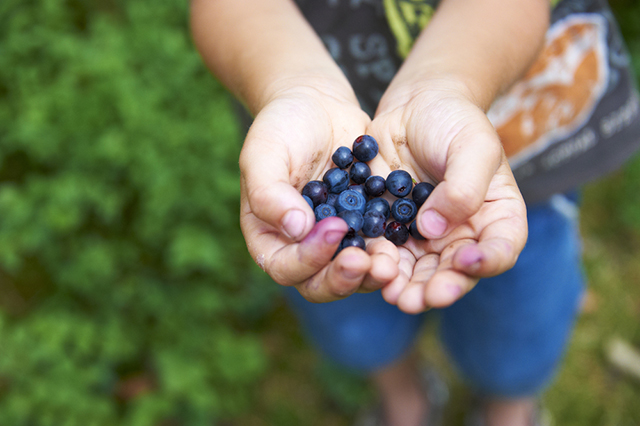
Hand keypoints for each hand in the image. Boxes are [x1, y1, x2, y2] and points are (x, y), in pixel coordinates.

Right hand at [239, 81, 400, 301]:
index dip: (309, 259)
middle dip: (344, 277)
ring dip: (371, 271)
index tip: (334, 229)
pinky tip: (406, 238)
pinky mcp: (364, 226)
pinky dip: (391, 248)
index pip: (286, 267)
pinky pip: (378, 246)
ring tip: (390, 259)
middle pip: (321, 283)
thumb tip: (296, 230)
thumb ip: (270, 193)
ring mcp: (336, 239)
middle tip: (366, 262)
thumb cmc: (281, 126)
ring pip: (354, 272)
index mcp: (270, 238)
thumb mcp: (263, 153)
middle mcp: (302, 247)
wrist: (317, 104)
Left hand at [366, 79, 527, 312]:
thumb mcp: (472, 145)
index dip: (487, 261)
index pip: (500, 248)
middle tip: (419, 299)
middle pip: (454, 271)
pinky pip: (384, 250)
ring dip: (404, 285)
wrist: (416, 104)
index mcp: (495, 216)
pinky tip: (365, 266)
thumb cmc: (455, 120)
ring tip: (392, 294)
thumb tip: (434, 229)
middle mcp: (461, 233)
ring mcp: (424, 234)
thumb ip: (463, 187)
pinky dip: (376, 261)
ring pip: (417, 269)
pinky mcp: (390, 226)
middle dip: (436, 288)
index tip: (467, 262)